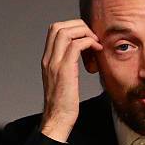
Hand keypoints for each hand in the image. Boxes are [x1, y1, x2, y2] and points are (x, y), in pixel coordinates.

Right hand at [40, 19, 102, 141]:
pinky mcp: (64, 70)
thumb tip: (79, 58)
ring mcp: (55, 63)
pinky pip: (76, 46)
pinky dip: (88, 42)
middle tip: (92, 37)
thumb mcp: (62, 80)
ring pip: (65, 32)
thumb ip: (66, 66)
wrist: (57, 119)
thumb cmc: (63, 104)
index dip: (72, 27)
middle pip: (58, 26)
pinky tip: (97, 50)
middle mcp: (48, 59)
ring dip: (84, 32)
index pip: (54, 30)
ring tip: (95, 43)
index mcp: (47, 60)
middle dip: (78, 26)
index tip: (86, 37)